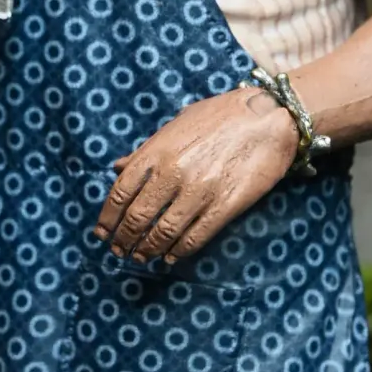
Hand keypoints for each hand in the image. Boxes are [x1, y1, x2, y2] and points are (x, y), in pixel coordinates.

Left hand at [93, 87, 300, 263]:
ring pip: (164, 232)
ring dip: (149, 249)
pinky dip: (180, 251)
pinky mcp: (225, 205)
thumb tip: (118, 168)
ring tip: (142, 256)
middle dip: (124, 238)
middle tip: (120, 250)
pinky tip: (172, 255)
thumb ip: (145, 150)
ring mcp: (200, 191)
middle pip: (138, 217)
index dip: (107, 217)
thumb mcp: (177, 124)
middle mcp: (174, 172)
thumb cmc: (221, 116)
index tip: (102, 232)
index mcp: (157, 150)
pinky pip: (196, 237)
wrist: (269, 117)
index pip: (121, 191)